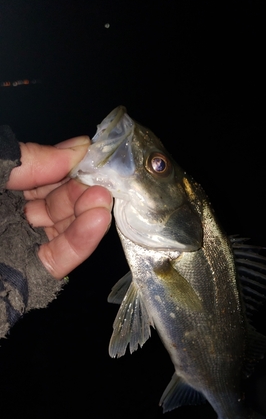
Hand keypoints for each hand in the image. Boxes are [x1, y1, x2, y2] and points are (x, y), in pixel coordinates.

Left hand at [6, 136, 112, 279]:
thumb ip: (29, 159)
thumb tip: (79, 147)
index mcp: (4, 188)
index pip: (44, 174)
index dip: (69, 165)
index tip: (93, 155)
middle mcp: (14, 214)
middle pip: (59, 200)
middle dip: (82, 189)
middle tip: (101, 180)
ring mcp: (24, 243)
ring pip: (65, 227)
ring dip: (88, 212)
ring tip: (103, 199)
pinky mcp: (32, 271)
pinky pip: (62, 257)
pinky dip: (83, 241)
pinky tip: (99, 221)